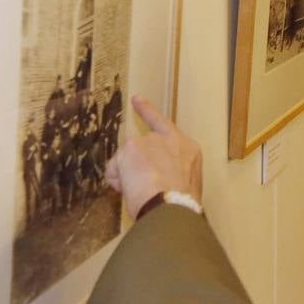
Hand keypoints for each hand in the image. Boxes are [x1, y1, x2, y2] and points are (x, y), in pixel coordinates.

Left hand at [105, 95, 202, 218]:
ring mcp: (149, 141)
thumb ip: (170, 172)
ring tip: (142, 192)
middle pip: (141, 147)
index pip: (165, 126)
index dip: (148, 112)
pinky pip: (114, 168)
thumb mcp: (185, 183)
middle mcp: (169, 139)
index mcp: (188, 149)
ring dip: (128, 176)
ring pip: (127, 159)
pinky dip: (117, 180)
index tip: (136, 98)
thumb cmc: (181, 202)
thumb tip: (155, 181)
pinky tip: (130, 189)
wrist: (173, 204)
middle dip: (133, 164)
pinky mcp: (132, 147)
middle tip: (138, 186)